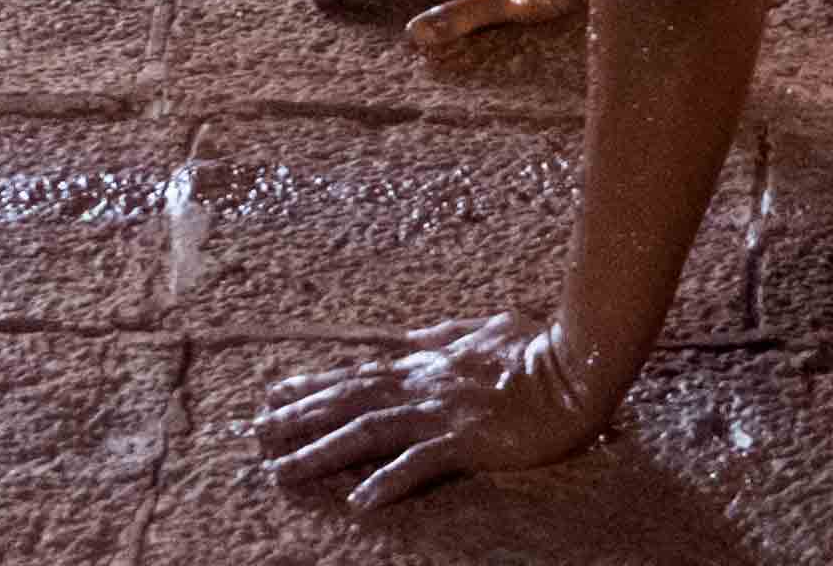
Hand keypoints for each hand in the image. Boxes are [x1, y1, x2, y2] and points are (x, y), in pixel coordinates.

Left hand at [250, 312, 610, 508]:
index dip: (314, 384)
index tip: (275, 391)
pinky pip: (419, 465)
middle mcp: (422, 385)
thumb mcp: (484, 329)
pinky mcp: (465, 440)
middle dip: (299, 418)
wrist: (576, 365)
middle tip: (257, 432)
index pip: (358, 374)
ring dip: (321, 452)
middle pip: (349, 402)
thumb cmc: (537, 348)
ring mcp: (441, 413)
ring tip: (283, 471)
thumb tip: (419, 335)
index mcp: (426, 362)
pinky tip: (359, 503)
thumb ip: (447, 335)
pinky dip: (387, 483)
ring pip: (367, 433)